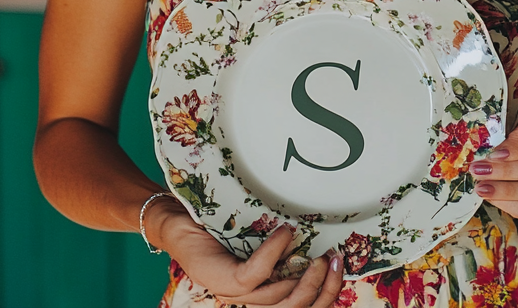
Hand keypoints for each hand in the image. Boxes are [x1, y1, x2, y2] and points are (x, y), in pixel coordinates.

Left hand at [150, 202, 344, 307]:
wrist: (175, 218)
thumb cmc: (218, 225)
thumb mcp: (259, 238)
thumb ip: (283, 247)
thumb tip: (321, 237)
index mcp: (259, 295)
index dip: (326, 296)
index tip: (342, 268)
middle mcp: (247, 300)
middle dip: (322, 291)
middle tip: (335, 261)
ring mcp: (232, 292)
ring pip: (278, 300)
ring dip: (303, 278)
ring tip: (316, 253)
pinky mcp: (220, 279)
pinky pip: (254, 276)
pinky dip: (274, 254)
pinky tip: (286, 233)